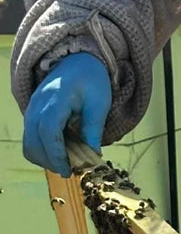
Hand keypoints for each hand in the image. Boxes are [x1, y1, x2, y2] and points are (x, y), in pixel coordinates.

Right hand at [23, 53, 111, 176]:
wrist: (77, 61)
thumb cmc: (92, 81)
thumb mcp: (99, 104)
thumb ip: (93, 129)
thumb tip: (93, 156)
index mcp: (55, 100)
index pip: (48, 132)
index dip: (56, 154)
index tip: (69, 170)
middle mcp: (37, 105)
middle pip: (33, 140)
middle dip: (50, 160)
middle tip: (70, 171)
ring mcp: (32, 109)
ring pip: (28, 142)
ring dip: (45, 157)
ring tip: (67, 163)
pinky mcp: (32, 114)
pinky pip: (31, 137)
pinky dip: (43, 149)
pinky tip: (61, 152)